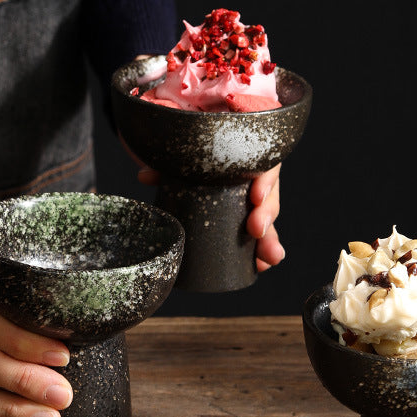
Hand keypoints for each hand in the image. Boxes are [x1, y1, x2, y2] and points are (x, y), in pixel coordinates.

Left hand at [135, 161, 285, 272]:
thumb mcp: (181, 153)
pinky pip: (254, 236)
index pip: (263, 163)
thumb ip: (168, 161)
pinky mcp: (239, 218)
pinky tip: (260, 266)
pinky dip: (258, 252)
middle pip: (268, 195)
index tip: (256, 197)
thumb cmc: (188, 150)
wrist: (183, 152)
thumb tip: (145, 177)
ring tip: (270, 257)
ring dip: (269, 240)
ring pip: (264, 218)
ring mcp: (247, 200)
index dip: (265, 181)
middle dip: (266, 215)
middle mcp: (251, 177)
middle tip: (256, 230)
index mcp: (244, 154)